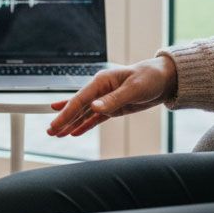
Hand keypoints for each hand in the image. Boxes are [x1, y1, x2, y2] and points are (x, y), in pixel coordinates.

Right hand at [47, 56, 177, 137]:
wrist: (163, 79)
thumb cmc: (148, 78)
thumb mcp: (133, 88)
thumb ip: (113, 99)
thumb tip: (94, 107)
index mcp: (101, 82)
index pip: (79, 99)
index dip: (66, 112)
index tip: (56, 123)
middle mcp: (100, 90)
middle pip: (78, 107)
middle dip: (63, 119)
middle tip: (50, 131)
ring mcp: (105, 100)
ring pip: (84, 114)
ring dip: (71, 124)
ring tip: (57, 134)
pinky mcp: (113, 108)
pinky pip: (95, 119)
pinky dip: (84, 125)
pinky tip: (74, 132)